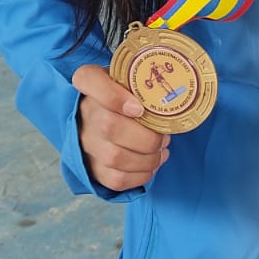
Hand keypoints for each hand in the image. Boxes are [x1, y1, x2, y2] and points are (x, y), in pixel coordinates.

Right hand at [72, 64, 168, 191]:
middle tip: (163, 137)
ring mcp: (83, 141)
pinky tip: (151, 165)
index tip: (139, 108)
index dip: (114, 96)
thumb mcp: (132, 79)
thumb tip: (175, 96)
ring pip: (115, 156)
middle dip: (146, 137)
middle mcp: (82, 111)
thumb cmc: (127, 96)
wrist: (106, 119)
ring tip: (161, 151)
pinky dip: (140, 175)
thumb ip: (144, 82)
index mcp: (88, 81)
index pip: (88, 79)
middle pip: (109, 126)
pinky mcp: (91, 167)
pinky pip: (115, 179)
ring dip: (148, 158)